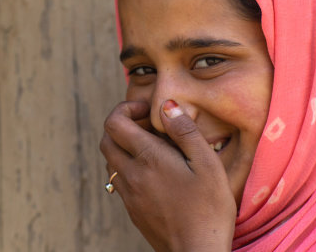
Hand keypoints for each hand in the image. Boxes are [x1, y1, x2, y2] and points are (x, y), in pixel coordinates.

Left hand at [100, 100, 235, 251]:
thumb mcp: (207, 163)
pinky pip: (120, 180)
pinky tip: (156, 172)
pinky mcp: (132, 210)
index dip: (126, 109)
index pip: (114, 123)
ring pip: (111, 160)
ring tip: (155, 148)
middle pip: (107, 140)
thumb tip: (167, 106)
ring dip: (125, 146)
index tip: (149, 111)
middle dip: (122, 125)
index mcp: (148, 159)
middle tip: (150, 126)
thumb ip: (185, 131)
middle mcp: (131, 175)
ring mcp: (129, 195)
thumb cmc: (208, 209)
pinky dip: (130, 166)